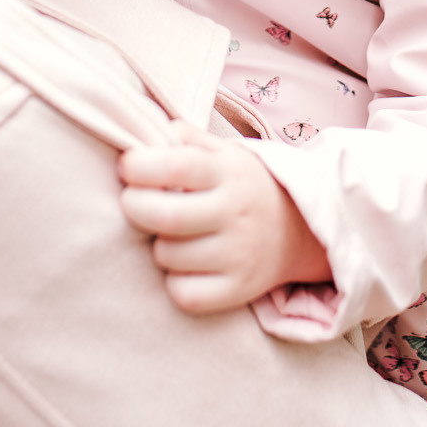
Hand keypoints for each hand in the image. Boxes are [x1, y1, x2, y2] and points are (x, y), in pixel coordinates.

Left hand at [118, 124, 332, 314]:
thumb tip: (150, 131)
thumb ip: (188, 139)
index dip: (141, 166)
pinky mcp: (239, 289)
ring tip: (170, 234)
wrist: (299, 230)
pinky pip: (184, 294)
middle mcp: (237, 213)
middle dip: (134, 206)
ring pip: (168, 255)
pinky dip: (175, 282)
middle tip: (132, 201)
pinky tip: (184, 266)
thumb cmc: (243, 187)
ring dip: (157, 244)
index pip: (178, 166)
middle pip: (166, 216)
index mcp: (230, 172)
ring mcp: (240, 254)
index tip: (126, 167)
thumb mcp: (225, 153)